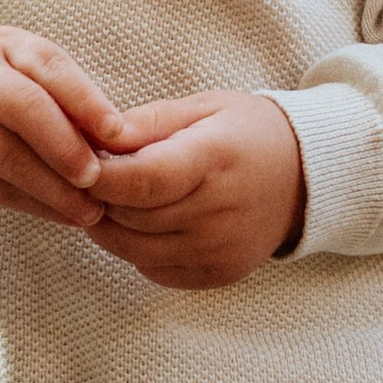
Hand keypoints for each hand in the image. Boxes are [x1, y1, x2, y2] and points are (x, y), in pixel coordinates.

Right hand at [0, 29, 121, 223]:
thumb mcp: (17, 70)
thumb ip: (61, 95)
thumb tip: (121, 141)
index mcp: (4, 47)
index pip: (50, 67)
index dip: (87, 101)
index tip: (120, 135)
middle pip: (23, 108)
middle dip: (64, 146)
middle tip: (97, 178)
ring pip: (6, 156)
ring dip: (52, 189)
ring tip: (89, 211)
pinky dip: (30, 204)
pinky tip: (59, 215)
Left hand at [84, 90, 307, 289]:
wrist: (304, 179)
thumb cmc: (247, 133)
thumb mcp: (204, 108)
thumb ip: (148, 122)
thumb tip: (96, 135)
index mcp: (215, 159)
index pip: (142, 180)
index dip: (99, 176)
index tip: (78, 163)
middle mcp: (220, 212)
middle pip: (130, 216)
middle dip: (98, 197)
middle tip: (89, 174)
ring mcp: (219, 249)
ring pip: (132, 249)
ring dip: (109, 225)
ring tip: (111, 197)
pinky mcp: (216, 275)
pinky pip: (151, 269)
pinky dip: (134, 247)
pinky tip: (141, 221)